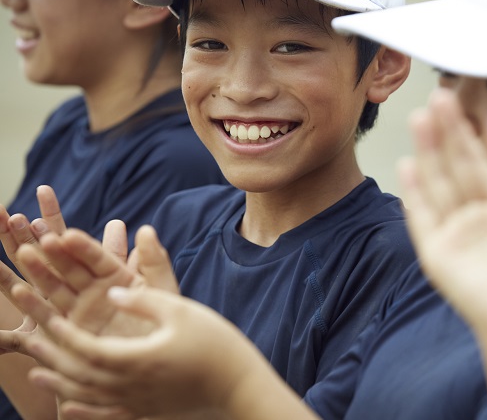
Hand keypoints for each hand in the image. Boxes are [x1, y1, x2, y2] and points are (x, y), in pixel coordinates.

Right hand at [0, 224, 178, 357]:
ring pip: (54, 285)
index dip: (83, 246)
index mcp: (117, 275)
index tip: (68, 235)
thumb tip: (146, 229)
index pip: (98, 257)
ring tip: (24, 253)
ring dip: (38, 271)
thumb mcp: (161, 290)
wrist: (154, 363)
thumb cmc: (165, 325)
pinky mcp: (68, 330)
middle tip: (37, 236)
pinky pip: (47, 315)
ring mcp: (79, 308)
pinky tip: (18, 290)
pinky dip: (33, 303)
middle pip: (70, 266)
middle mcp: (95, 288)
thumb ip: (154, 260)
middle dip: (54, 251)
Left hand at [23, 286, 263, 419]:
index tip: (48, 316)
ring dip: (59, 384)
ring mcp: (137, 403)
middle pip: (79, 374)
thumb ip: (143, 300)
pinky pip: (106, 415)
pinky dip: (83, 410)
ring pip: (87, 397)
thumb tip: (110, 292)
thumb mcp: (181, 311)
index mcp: (136, 358)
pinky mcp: (147, 412)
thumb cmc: (214, 343)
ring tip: (37, 372)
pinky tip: (69, 406)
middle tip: (32, 340)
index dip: (64, 333)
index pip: (86, 348)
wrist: (238, 385)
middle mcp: (129, 385)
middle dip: (53, 356)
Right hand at [398, 89, 486, 338]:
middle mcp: (477, 221)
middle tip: (435, 98)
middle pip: (456, 168)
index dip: (470, 138)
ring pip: (439, 185)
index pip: (482, 167)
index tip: (459, 107)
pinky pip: (424, 219)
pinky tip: (407, 166)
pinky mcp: (440, 256)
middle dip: (446, 134)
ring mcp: (456, 237)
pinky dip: (415, 194)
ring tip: (419, 119)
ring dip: (429, 152)